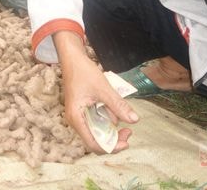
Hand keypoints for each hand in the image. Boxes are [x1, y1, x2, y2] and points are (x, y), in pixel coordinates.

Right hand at [55, 31, 137, 153]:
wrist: (72, 58)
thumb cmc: (83, 72)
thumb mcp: (103, 89)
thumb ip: (118, 105)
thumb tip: (134, 120)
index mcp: (77, 118)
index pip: (94, 145)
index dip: (111, 147)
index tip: (126, 141)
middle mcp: (76, 120)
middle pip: (96, 140)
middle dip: (114, 139)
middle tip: (129, 131)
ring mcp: (79, 116)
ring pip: (97, 131)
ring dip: (112, 129)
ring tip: (124, 116)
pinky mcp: (83, 110)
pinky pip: (96, 121)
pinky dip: (107, 119)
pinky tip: (115, 110)